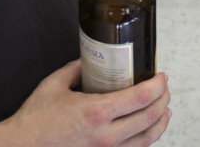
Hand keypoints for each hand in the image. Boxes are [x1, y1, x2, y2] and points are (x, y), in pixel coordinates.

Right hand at [0, 60, 170, 146]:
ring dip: (161, 122)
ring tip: (164, 109)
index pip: (141, 98)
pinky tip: (147, 130)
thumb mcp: (55, 84)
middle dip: (163, 100)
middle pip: (150, 118)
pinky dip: (146, 139)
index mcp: (96, 112)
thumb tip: (90, 60)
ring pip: (147, 139)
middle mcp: (106, 136)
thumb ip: (76, 68)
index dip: (158, 85)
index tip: (161, 76)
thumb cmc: (35, 121)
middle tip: (164, 89)